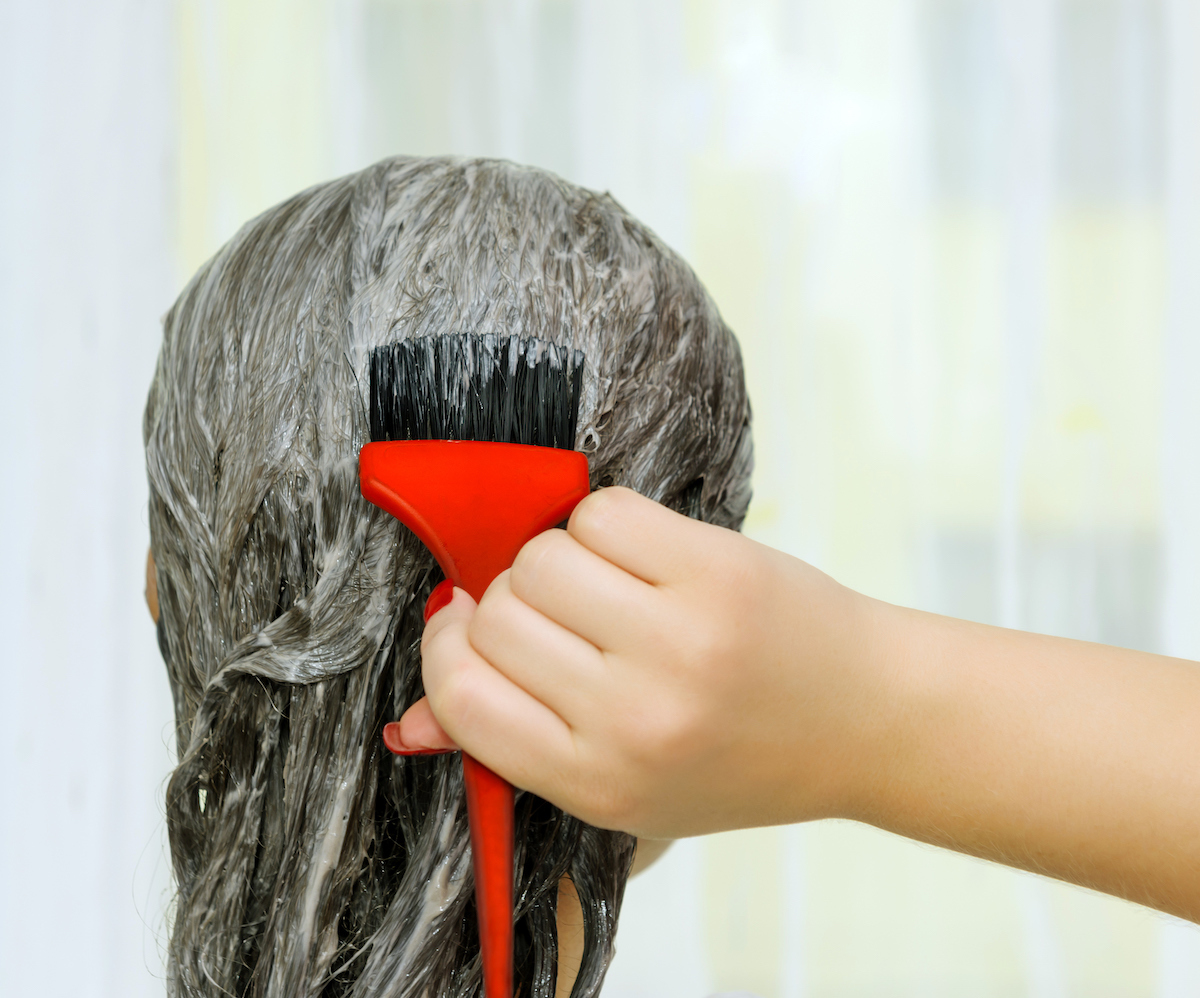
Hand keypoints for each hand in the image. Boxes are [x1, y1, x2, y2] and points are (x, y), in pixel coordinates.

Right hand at [394, 487, 894, 838]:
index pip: (464, 697)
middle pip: (496, 615)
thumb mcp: (625, 786)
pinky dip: (605, 524)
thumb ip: (516, 750)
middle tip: (563, 615)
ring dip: (557, 559)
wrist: (866, 720)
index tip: (466, 628)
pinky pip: (602, 513)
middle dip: (509, 602)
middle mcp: (634, 717)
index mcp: (600, 782)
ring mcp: (679, 639)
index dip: (448, 650)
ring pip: (541, 557)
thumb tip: (407, 725)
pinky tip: (644, 555)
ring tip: (606, 584)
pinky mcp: (716, 571)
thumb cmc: (739, 758)